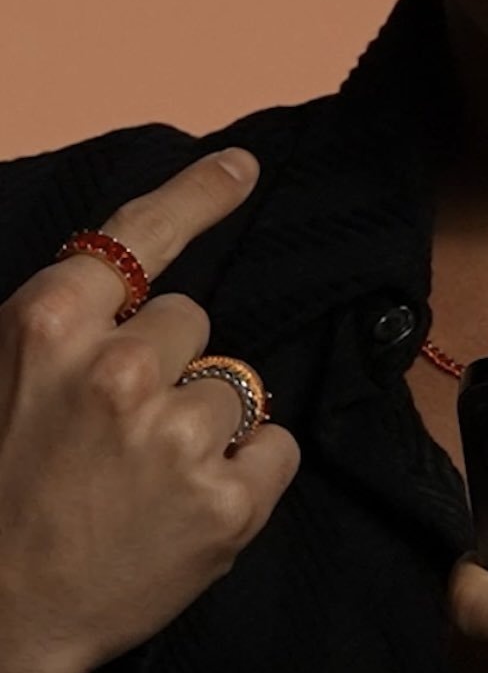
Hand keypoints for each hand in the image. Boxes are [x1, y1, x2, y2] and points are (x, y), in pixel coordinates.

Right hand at [0, 149, 300, 672]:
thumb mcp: (3, 381)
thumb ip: (70, 328)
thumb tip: (144, 289)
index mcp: (49, 327)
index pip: (139, 233)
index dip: (197, 194)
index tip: (244, 167)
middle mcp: (118, 369)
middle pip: (191, 319)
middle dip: (166, 362)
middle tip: (113, 429)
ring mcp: (176, 435)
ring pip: (234, 382)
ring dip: (205, 420)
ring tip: (144, 478)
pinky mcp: (225, 501)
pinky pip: (275, 446)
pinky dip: (246, 472)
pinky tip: (189, 505)